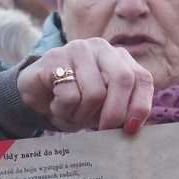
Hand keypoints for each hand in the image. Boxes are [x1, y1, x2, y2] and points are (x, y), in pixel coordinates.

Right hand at [17, 38, 152, 132]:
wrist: (36, 96)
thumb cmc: (75, 103)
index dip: (140, 105)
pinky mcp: (54, 57)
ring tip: (72, 113)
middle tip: (104, 130)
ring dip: (82, 114)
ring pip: (94, 92)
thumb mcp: (102, 108)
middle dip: (115, 112)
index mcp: (120, 58)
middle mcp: (102, 48)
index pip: (142, 79)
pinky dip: (63, 110)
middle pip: (122, 80)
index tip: (131, 129)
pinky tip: (56, 105)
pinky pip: (69, 95)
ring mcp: (78, 49)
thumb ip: (121, 111)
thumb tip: (133, 128)